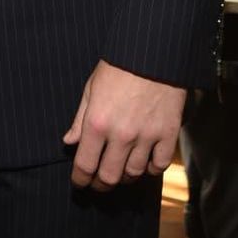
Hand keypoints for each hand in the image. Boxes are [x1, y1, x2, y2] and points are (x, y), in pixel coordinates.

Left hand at [62, 60, 185, 190]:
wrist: (153, 53)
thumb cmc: (118, 67)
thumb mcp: (91, 88)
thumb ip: (80, 119)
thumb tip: (69, 141)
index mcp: (97, 123)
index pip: (85, 165)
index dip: (80, 179)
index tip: (80, 183)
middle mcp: (121, 135)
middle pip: (109, 177)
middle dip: (101, 185)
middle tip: (99, 183)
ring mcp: (146, 136)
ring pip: (134, 174)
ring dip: (125, 177)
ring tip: (120, 171)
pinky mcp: (168, 134)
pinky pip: (159, 165)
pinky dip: (151, 169)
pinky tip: (145, 162)